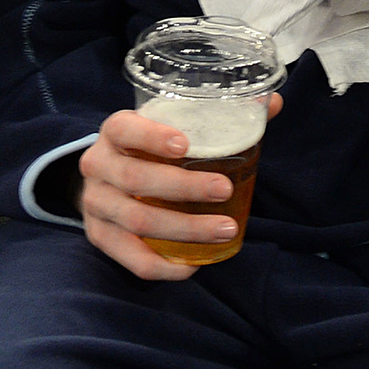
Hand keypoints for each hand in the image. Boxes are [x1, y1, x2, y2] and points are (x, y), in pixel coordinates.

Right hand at [74, 95, 282, 280]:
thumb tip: (273, 103)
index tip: (186, 146)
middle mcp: (97, 166)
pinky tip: (193, 265)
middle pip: (135, 179)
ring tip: (226, 229)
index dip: (152, 137)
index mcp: (114, 132)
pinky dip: (163, 265)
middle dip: (184, 187)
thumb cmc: (151, 147)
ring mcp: (95, 204)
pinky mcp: (99, 236)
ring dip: (184, 228)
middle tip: (224, 190)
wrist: (107, 178)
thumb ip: (220, 114)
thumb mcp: (173, 125)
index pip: (124, 129)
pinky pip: (129, 257)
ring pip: (136, 220)